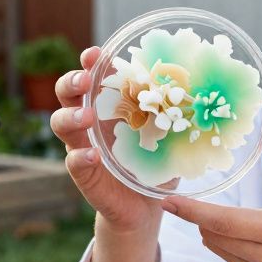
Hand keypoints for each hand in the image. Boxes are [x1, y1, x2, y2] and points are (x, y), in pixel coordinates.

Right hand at [50, 46, 162, 233]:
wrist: (146, 206)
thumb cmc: (154, 163)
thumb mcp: (166, 135)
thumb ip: (173, 114)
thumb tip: (201, 91)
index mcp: (107, 107)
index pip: (92, 78)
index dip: (89, 63)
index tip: (95, 54)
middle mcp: (89, 123)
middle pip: (66, 94)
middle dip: (71, 82)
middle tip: (84, 80)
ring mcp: (82, 147)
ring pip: (61, 124)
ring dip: (71, 116)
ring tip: (86, 117)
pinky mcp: (84, 174)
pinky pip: (73, 162)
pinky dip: (80, 157)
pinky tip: (92, 155)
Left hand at [160, 121, 261, 261]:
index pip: (225, 222)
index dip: (193, 211)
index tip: (168, 201)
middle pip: (213, 233)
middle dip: (202, 215)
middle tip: (203, 198)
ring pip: (216, 247)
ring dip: (213, 229)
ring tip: (234, 217)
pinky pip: (227, 259)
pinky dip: (226, 243)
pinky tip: (248, 236)